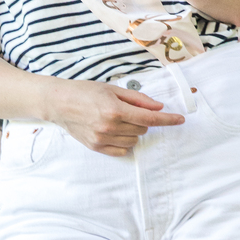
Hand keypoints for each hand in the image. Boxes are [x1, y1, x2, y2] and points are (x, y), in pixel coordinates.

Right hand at [47, 80, 183, 155]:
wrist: (59, 103)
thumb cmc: (85, 92)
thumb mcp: (112, 89)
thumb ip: (137, 99)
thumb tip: (158, 107)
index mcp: (115, 109)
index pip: (149, 117)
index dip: (167, 119)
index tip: (180, 120)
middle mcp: (110, 126)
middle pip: (143, 128)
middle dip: (142, 119)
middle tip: (127, 110)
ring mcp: (102, 139)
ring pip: (134, 139)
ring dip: (133, 130)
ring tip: (117, 119)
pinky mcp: (96, 147)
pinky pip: (122, 149)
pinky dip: (125, 141)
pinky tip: (115, 131)